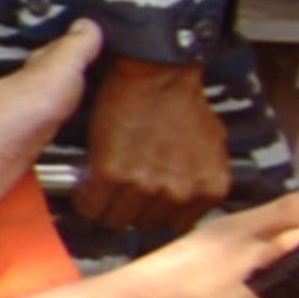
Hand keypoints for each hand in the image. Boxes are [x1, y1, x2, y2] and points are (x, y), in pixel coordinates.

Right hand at [74, 53, 233, 234]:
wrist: (156, 73)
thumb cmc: (183, 101)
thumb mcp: (213, 144)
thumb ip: (201, 176)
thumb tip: (187, 194)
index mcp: (208, 189)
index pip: (177, 224)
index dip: (157, 211)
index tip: (146, 202)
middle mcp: (179, 193)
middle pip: (146, 224)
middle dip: (133, 208)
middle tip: (122, 190)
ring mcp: (145, 187)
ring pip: (116, 219)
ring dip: (107, 206)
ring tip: (103, 188)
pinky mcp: (111, 175)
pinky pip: (91, 204)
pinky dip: (85, 197)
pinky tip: (87, 185)